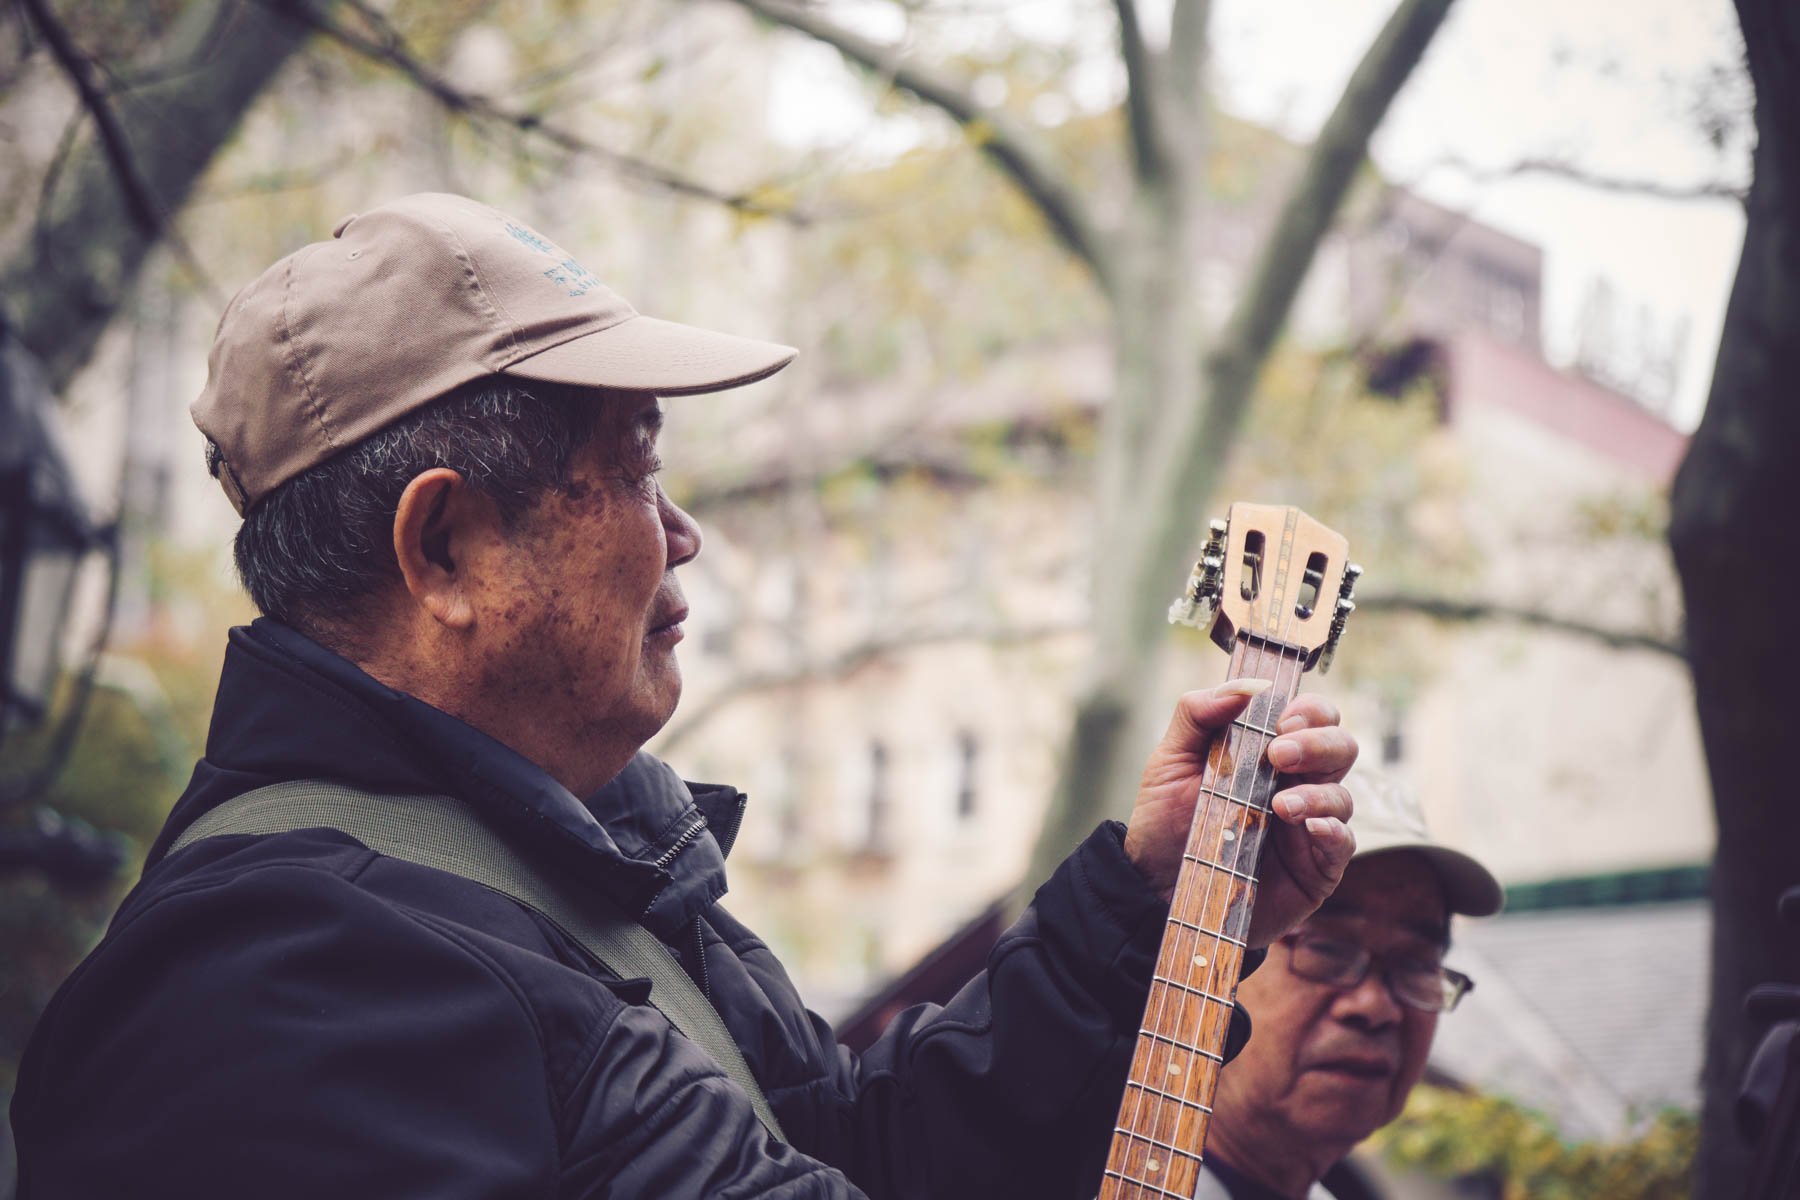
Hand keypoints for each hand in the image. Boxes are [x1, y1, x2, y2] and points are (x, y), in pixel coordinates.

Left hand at [1122, 681, 1357, 947]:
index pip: (1313, 717)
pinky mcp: (1315, 868)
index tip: (1283, 720)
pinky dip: (1334, 831)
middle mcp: (1298, 784)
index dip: (1309, 711)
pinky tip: (1311, 827)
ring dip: (1318, 793)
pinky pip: (1344, 844)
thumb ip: (1196, 715)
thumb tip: (1241, 686)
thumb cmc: (1166, 821)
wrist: (1154, 886)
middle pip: (1341, 748)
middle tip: (1279, 755)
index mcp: (1269, 752)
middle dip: (1318, 743)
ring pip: (1343, 795)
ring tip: (1280, 806)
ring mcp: (1309, 826)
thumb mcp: (1169, 761)